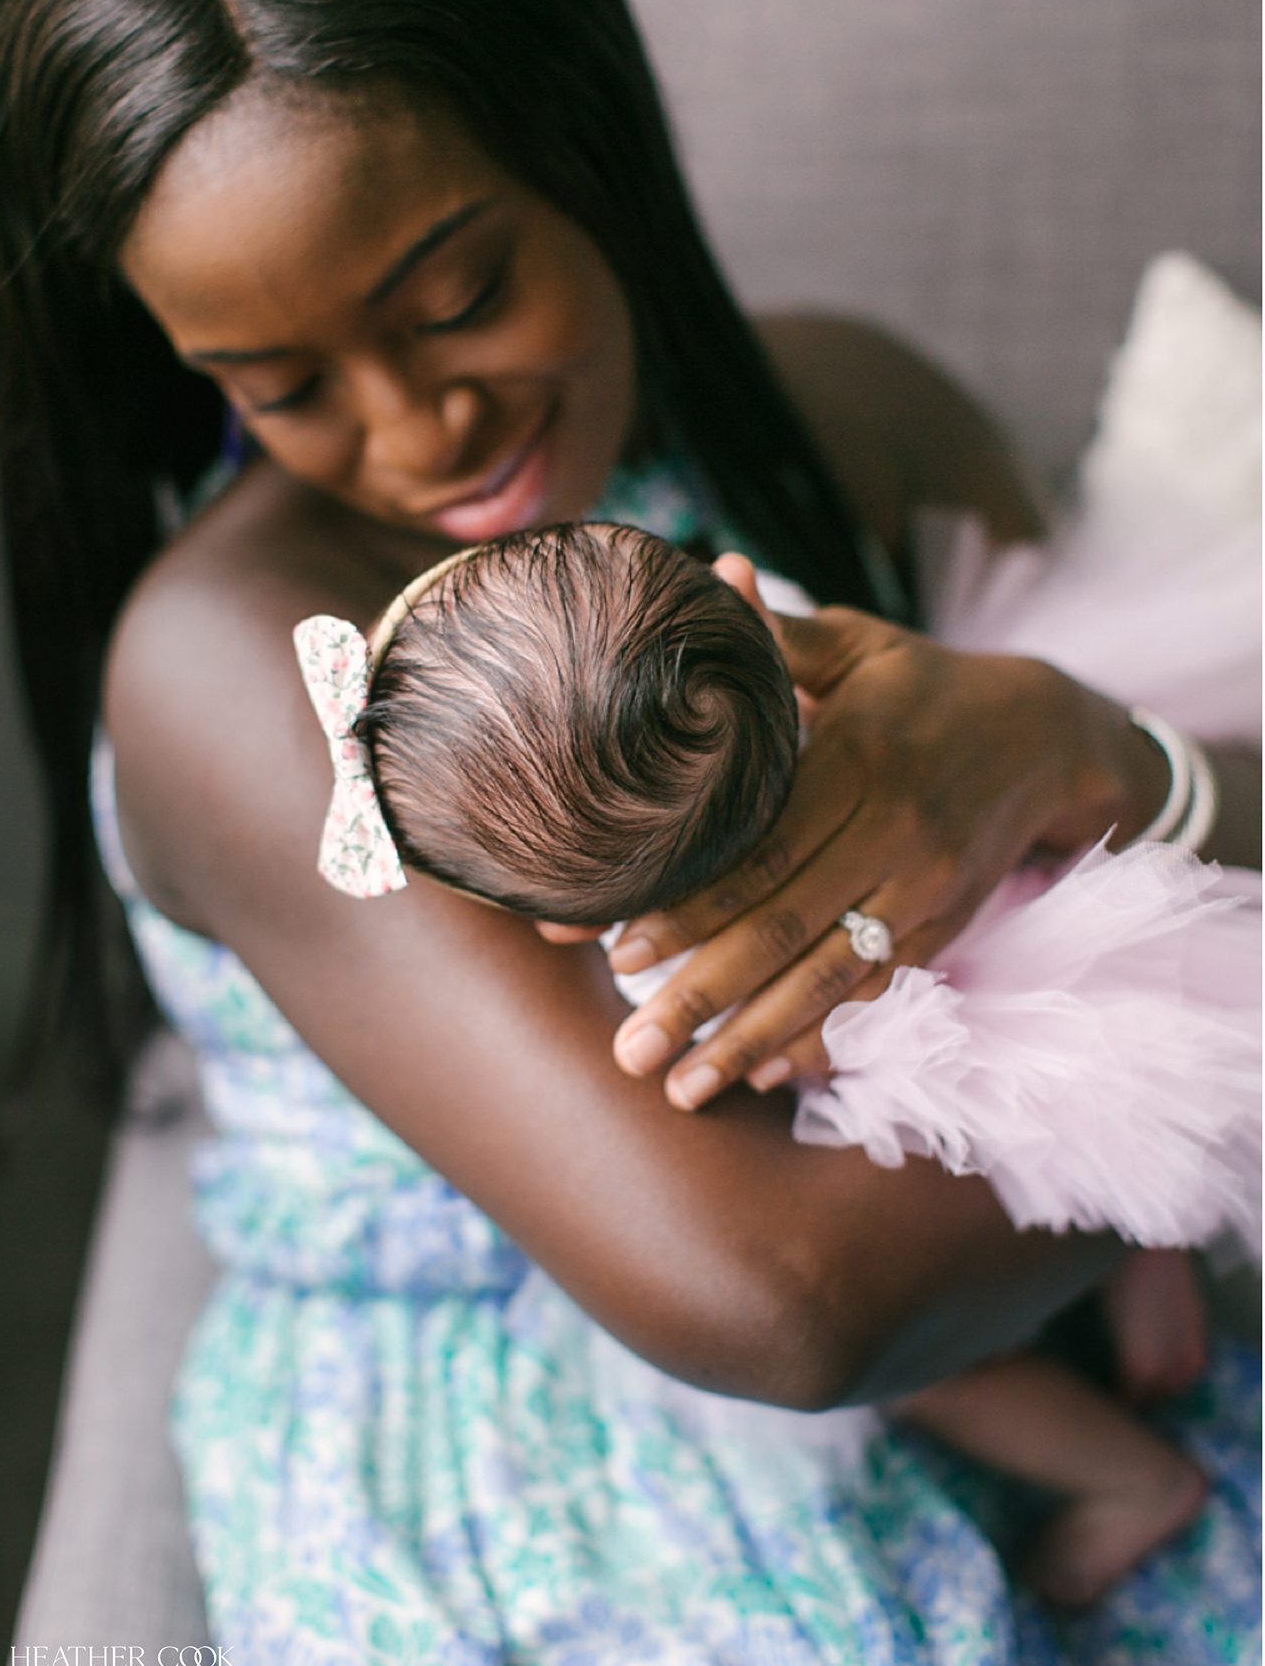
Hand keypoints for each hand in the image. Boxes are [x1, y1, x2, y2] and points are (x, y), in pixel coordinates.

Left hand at [603, 560, 1167, 1109]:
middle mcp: (894, 831)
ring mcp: (925, 887)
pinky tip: (770, 1074)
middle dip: (701, 997)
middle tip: (630, 1051)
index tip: (616, 953)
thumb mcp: (861, 647)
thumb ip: (781, 634)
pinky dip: (825, 1036)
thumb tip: (712, 576)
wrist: (1049, 737)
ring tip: (684, 1090)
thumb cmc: (926, 684)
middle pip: (782, 927)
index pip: (758, 847)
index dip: (687, 905)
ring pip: (829, 976)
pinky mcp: (946, 925)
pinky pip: (879, 993)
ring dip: (753, 1039)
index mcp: (859, 758)